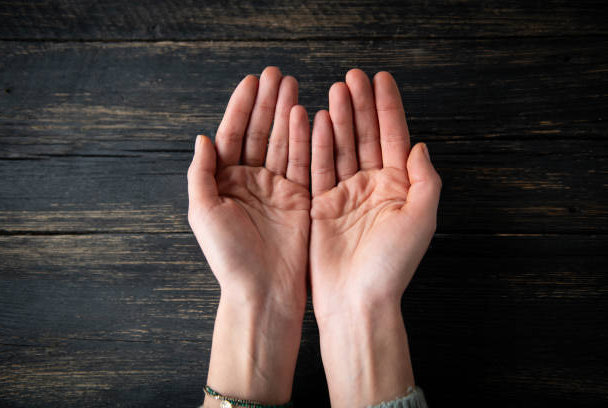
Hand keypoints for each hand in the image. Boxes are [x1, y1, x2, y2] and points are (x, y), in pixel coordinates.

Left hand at [187, 67, 309, 404]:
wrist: (264, 290)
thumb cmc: (229, 257)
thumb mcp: (203, 212)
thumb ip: (201, 173)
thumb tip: (202, 138)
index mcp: (223, 183)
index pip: (231, 136)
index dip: (241, 108)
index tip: (251, 81)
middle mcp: (250, 182)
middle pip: (259, 133)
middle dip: (267, 103)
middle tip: (276, 74)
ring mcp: (276, 188)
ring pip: (281, 142)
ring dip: (286, 113)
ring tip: (292, 86)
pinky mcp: (299, 198)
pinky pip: (302, 162)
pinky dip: (305, 139)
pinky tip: (307, 115)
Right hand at [309, 69, 440, 406]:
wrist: (357, 300)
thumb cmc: (392, 266)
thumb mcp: (421, 219)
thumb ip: (425, 180)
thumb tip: (419, 146)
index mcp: (399, 188)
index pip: (393, 137)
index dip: (388, 107)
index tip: (382, 79)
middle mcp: (373, 187)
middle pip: (366, 136)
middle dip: (361, 105)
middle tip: (352, 76)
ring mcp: (346, 195)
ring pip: (341, 147)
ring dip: (338, 118)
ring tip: (334, 91)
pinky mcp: (321, 205)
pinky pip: (319, 168)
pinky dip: (317, 144)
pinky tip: (314, 121)